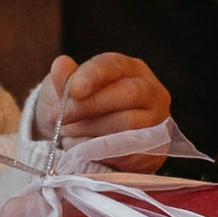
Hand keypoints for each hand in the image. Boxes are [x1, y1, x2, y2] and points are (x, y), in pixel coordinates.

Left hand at [40, 49, 172, 156]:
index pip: (115, 65)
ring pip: (129, 124)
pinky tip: (82, 151)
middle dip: (91, 105)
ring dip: (92, 130)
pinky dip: (101, 153)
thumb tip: (61, 64)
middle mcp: (150, 91)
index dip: (94, 75)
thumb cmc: (82, 109)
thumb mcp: (67, 92)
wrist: (92, 145)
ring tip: (68, 134)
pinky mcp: (155, 150)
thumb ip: (64, 79)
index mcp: (130, 69)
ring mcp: (157, 121)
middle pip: (129, 93)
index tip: (74, 89)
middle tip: (61, 117)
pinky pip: (130, 152)